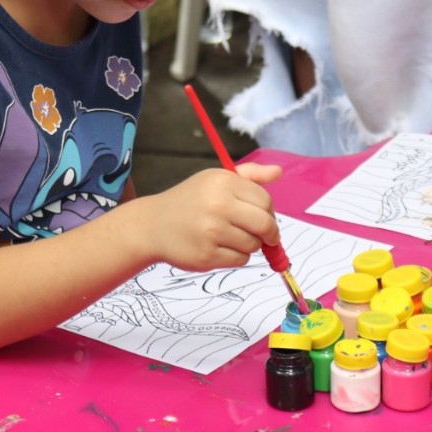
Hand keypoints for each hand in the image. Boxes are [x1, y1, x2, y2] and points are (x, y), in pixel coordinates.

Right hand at [137, 162, 281, 271]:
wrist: (153, 225)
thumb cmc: (189, 201)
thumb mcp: (214, 180)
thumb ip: (249, 176)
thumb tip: (278, 172)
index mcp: (223, 181)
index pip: (265, 200)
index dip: (269, 212)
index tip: (262, 217)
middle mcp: (218, 204)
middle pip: (265, 224)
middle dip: (269, 234)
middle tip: (263, 236)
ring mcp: (212, 231)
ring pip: (253, 244)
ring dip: (248, 245)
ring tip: (228, 237)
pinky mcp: (208, 255)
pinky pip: (240, 260)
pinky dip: (235, 257)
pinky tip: (218, 247)